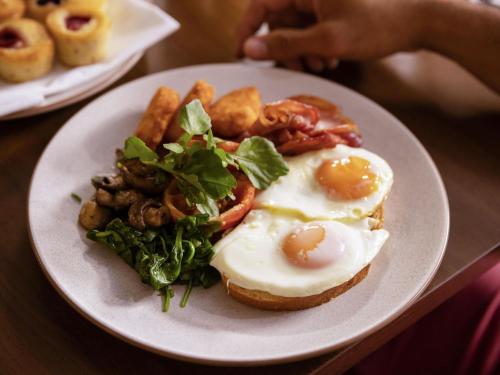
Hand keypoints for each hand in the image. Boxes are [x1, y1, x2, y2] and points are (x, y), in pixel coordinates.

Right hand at [238, 0, 425, 70]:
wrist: (421, 19)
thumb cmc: (378, 23)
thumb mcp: (328, 39)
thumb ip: (285, 44)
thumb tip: (249, 48)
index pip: (261, 4)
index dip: (247, 30)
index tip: (240, 54)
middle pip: (279, 20)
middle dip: (286, 48)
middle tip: (300, 68)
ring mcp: (323, 0)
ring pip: (296, 29)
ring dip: (303, 52)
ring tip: (323, 65)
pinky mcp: (334, 9)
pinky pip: (312, 30)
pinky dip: (316, 48)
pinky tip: (331, 60)